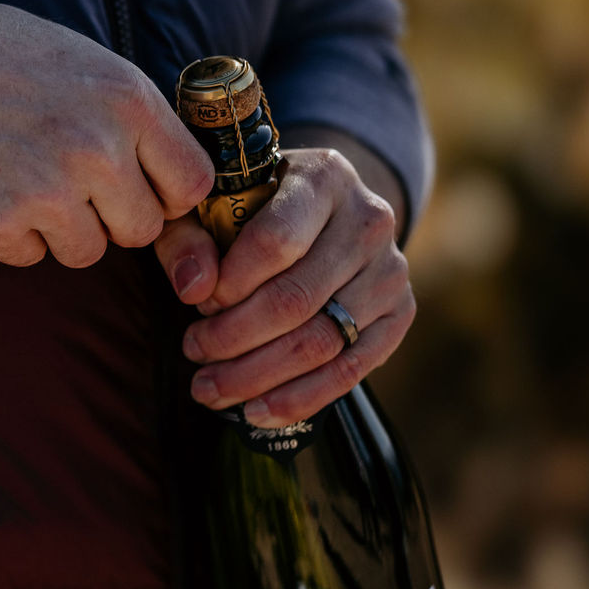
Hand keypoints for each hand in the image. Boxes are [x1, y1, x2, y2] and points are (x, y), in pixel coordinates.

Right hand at [0, 0, 214, 266]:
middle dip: (111, 217)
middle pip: (141, 229)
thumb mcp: (84, 61)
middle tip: (66, 183)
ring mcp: (46, 189)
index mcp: (128, 101)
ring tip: (19, 178)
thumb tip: (178, 180)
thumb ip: (133, 115)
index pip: (193, 184)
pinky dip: (8, 234)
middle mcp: (97, 148)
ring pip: (86, 251)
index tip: (137, 185)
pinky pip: (28, 256)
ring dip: (58, 230)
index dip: (166, 193)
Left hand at [153, 148, 412, 426]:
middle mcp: (368, 220)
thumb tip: (194, 290)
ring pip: (321, 341)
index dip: (230, 283)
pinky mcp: (401, 313)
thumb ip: (187, 239)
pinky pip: (352, 369)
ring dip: (258, 375)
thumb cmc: (247, 208)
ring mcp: (391, 269)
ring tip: (209, 389)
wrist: (318, 211)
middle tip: (193, 353)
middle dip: (234, 338)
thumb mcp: (207, 204)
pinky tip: (256, 410)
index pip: (276, 241)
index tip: (196, 303)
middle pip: (296, 299)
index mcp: (323, 178)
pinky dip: (300, 398)